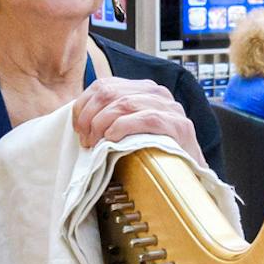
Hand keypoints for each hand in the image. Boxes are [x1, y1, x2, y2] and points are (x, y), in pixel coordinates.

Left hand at [73, 76, 202, 167]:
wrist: (186, 179)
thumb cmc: (152, 155)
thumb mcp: (127, 129)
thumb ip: (110, 116)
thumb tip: (79, 117)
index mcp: (143, 89)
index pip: (104, 85)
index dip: (84, 105)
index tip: (77, 127)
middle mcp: (158, 93)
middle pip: (110, 92)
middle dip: (90, 117)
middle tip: (85, 140)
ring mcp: (170, 108)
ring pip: (124, 104)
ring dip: (102, 124)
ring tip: (95, 144)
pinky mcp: (178, 125)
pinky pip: (146, 118)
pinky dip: (123, 128)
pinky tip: (113, 140)